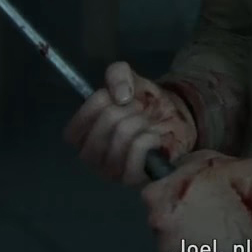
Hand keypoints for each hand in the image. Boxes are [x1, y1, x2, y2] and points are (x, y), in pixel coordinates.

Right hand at [63, 62, 197, 185]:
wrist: (172, 120)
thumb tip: (121, 96)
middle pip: (105, 122)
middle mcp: (90, 157)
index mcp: (80, 136)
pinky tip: (154, 138)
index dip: (99, 103)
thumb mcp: (127, 78)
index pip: (79, 121)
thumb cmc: (141, 103)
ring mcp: (110, 171)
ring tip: (146, 123)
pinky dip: (150, 137)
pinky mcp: (132, 178)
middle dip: (127, 109)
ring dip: (140, 122)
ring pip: (122, 135)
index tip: (118, 99)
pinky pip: (139, 150)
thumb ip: (117, 74)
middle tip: (137, 110)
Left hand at [141, 150, 251, 251]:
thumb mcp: (194, 163)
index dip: (171, 202)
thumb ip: (175, 177)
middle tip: (201, 221)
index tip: (186, 204)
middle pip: (160, 228)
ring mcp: (172, 247)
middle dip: (177, 225)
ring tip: (208, 238)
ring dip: (185, 247)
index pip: (152, 202)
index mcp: (153, 196)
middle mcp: (157, 222)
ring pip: (170, 251)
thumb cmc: (231, 176)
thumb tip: (171, 182)